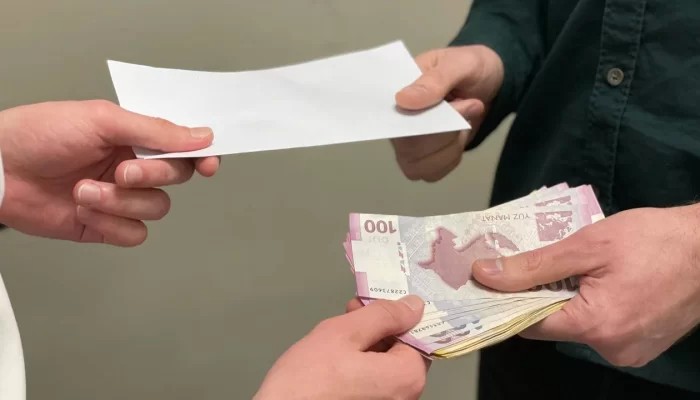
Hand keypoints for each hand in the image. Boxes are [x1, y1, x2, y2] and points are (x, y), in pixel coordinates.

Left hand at [0, 100, 218, 245]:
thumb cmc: (39, 135)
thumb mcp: (102, 120)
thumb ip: (156, 130)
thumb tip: (201, 136)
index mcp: (135, 136)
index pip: (183, 147)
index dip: (201, 157)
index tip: (208, 165)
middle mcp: (132, 166)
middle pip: (175, 178)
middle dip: (151, 176)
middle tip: (122, 170)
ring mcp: (120, 198)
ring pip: (155, 208)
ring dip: (121, 202)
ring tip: (85, 191)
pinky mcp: (104, 226)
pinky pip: (133, 234)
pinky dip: (109, 224)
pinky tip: (83, 209)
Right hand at [254, 296, 428, 399]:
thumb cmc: (309, 378)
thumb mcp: (345, 333)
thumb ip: (383, 315)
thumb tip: (414, 306)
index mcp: (407, 378)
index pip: (419, 334)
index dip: (395, 313)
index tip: (370, 302)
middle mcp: (405, 399)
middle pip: (402, 350)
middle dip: (379, 327)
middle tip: (350, 312)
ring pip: (386, 365)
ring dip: (367, 344)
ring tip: (337, 334)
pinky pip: (374, 382)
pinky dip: (360, 365)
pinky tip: (335, 357)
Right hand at [391, 45, 503, 181]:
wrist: (489, 82)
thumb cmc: (470, 67)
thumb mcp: (460, 63)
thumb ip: (435, 80)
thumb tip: (402, 101)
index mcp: (396, 89)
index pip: (391, 117)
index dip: (421, 123)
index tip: (454, 105)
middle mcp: (395, 118)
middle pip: (406, 147)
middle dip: (445, 133)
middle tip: (468, 104)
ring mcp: (406, 141)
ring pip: (418, 165)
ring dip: (450, 146)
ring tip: (464, 120)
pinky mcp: (421, 157)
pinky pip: (430, 173)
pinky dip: (451, 158)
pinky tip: (458, 137)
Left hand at [472, 205, 699, 366]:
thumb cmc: (655, 240)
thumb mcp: (587, 245)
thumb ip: (533, 265)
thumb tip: (485, 274)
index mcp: (597, 327)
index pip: (529, 323)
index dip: (509, 300)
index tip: (493, 279)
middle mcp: (612, 349)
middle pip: (554, 324)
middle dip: (541, 293)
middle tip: (537, 261)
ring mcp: (631, 351)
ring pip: (578, 325)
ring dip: (569, 297)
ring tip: (576, 266)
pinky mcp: (644, 344)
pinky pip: (602, 327)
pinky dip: (593, 305)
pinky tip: (600, 279)